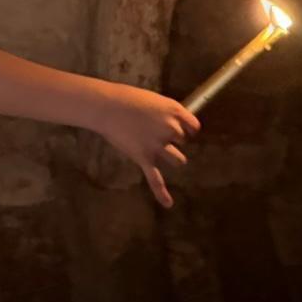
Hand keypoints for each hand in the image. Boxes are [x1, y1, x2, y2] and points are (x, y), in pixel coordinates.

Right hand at [89, 83, 199, 208]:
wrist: (107, 107)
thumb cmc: (127, 98)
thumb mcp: (153, 99)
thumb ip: (165, 113)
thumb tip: (172, 123)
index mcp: (174, 111)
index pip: (194, 126)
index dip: (187, 127)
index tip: (179, 126)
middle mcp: (171, 129)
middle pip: (182, 140)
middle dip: (172, 138)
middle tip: (152, 129)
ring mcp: (158, 145)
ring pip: (178, 159)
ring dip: (172, 156)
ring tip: (158, 150)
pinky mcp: (144, 158)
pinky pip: (156, 179)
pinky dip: (162, 192)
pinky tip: (168, 204)